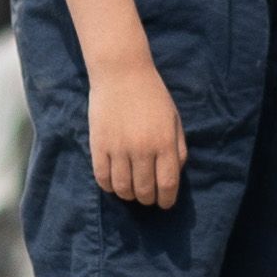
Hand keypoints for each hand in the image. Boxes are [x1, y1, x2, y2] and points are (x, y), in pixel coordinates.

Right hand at [87, 58, 184, 207]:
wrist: (121, 73)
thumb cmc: (152, 96)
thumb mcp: (174, 120)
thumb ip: (177, 149)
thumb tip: (173, 176)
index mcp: (164, 143)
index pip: (167, 184)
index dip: (167, 200)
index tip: (165, 203)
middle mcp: (142, 149)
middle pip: (144, 190)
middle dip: (147, 200)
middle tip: (147, 197)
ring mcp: (118, 148)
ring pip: (122, 188)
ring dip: (128, 195)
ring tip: (131, 191)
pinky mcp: (98, 145)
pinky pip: (102, 177)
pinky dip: (109, 186)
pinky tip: (114, 183)